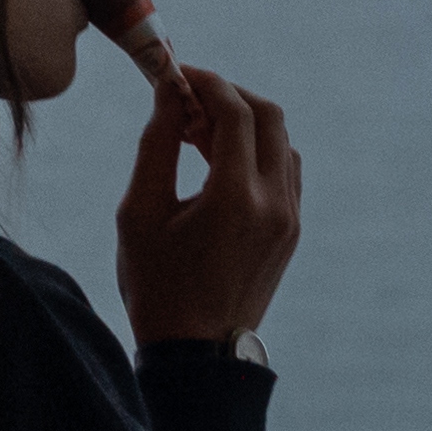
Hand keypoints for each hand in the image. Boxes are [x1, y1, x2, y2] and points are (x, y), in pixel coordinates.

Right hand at [115, 57, 299, 351]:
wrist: (197, 356)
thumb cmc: (158, 286)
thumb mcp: (140, 213)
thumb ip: (157, 145)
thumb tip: (169, 93)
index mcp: (235, 198)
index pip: (235, 111)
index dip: (206, 82)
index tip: (175, 73)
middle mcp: (274, 204)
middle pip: (269, 116)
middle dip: (229, 96)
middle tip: (187, 100)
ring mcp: (289, 219)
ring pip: (281, 142)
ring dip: (245, 124)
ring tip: (196, 136)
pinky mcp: (291, 233)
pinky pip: (285, 172)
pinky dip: (257, 152)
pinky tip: (218, 165)